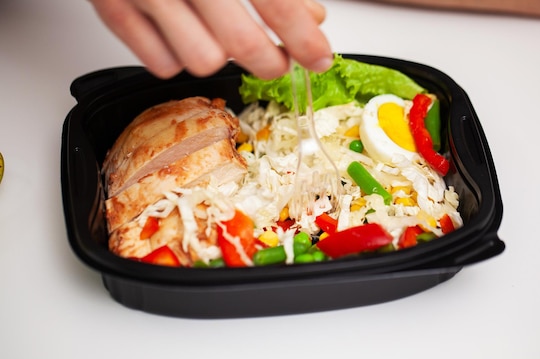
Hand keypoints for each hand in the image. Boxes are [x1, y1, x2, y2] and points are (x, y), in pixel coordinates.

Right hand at [89, 0, 333, 78]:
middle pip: (241, 45)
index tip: (319, 58)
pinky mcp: (111, 7)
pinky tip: (181, 32)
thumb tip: (311, 16)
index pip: (275, 2)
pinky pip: (161, 64)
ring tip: (218, 35)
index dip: (303, 38)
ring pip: (203, 62)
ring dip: (218, 55)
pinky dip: (177, 56)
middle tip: (277, 60)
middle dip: (269, 61)